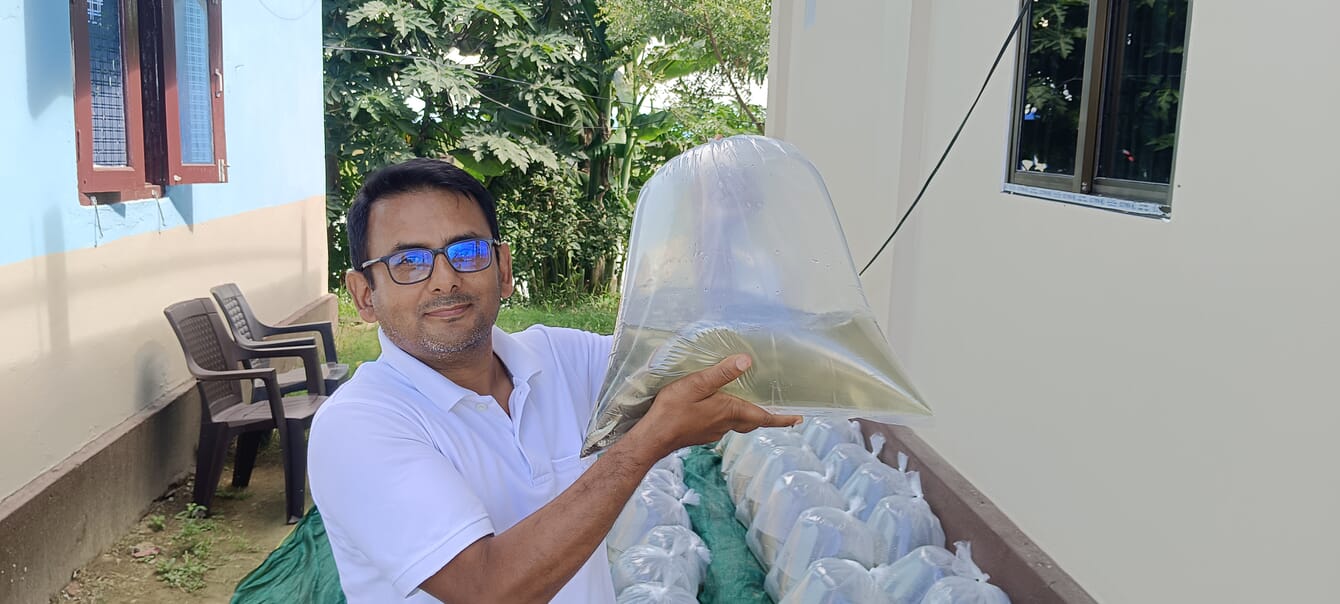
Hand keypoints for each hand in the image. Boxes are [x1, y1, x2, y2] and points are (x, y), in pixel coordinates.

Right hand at [627, 354, 801, 458]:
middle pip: (753, 421)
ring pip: (737, 423)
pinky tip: (719, 409)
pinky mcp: (701, 434)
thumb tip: (746, 361)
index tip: (799, 420)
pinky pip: (723, 424)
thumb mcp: (696, 385)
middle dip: (768, 418)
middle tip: (781, 414)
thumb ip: (721, 374)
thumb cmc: (672, 411)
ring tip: (752, 405)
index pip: (763, 416)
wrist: (653, 438)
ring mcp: (713, 431)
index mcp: (729, 412)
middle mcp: (725, 424)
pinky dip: (729, 416)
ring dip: (748, 416)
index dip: (782, 418)